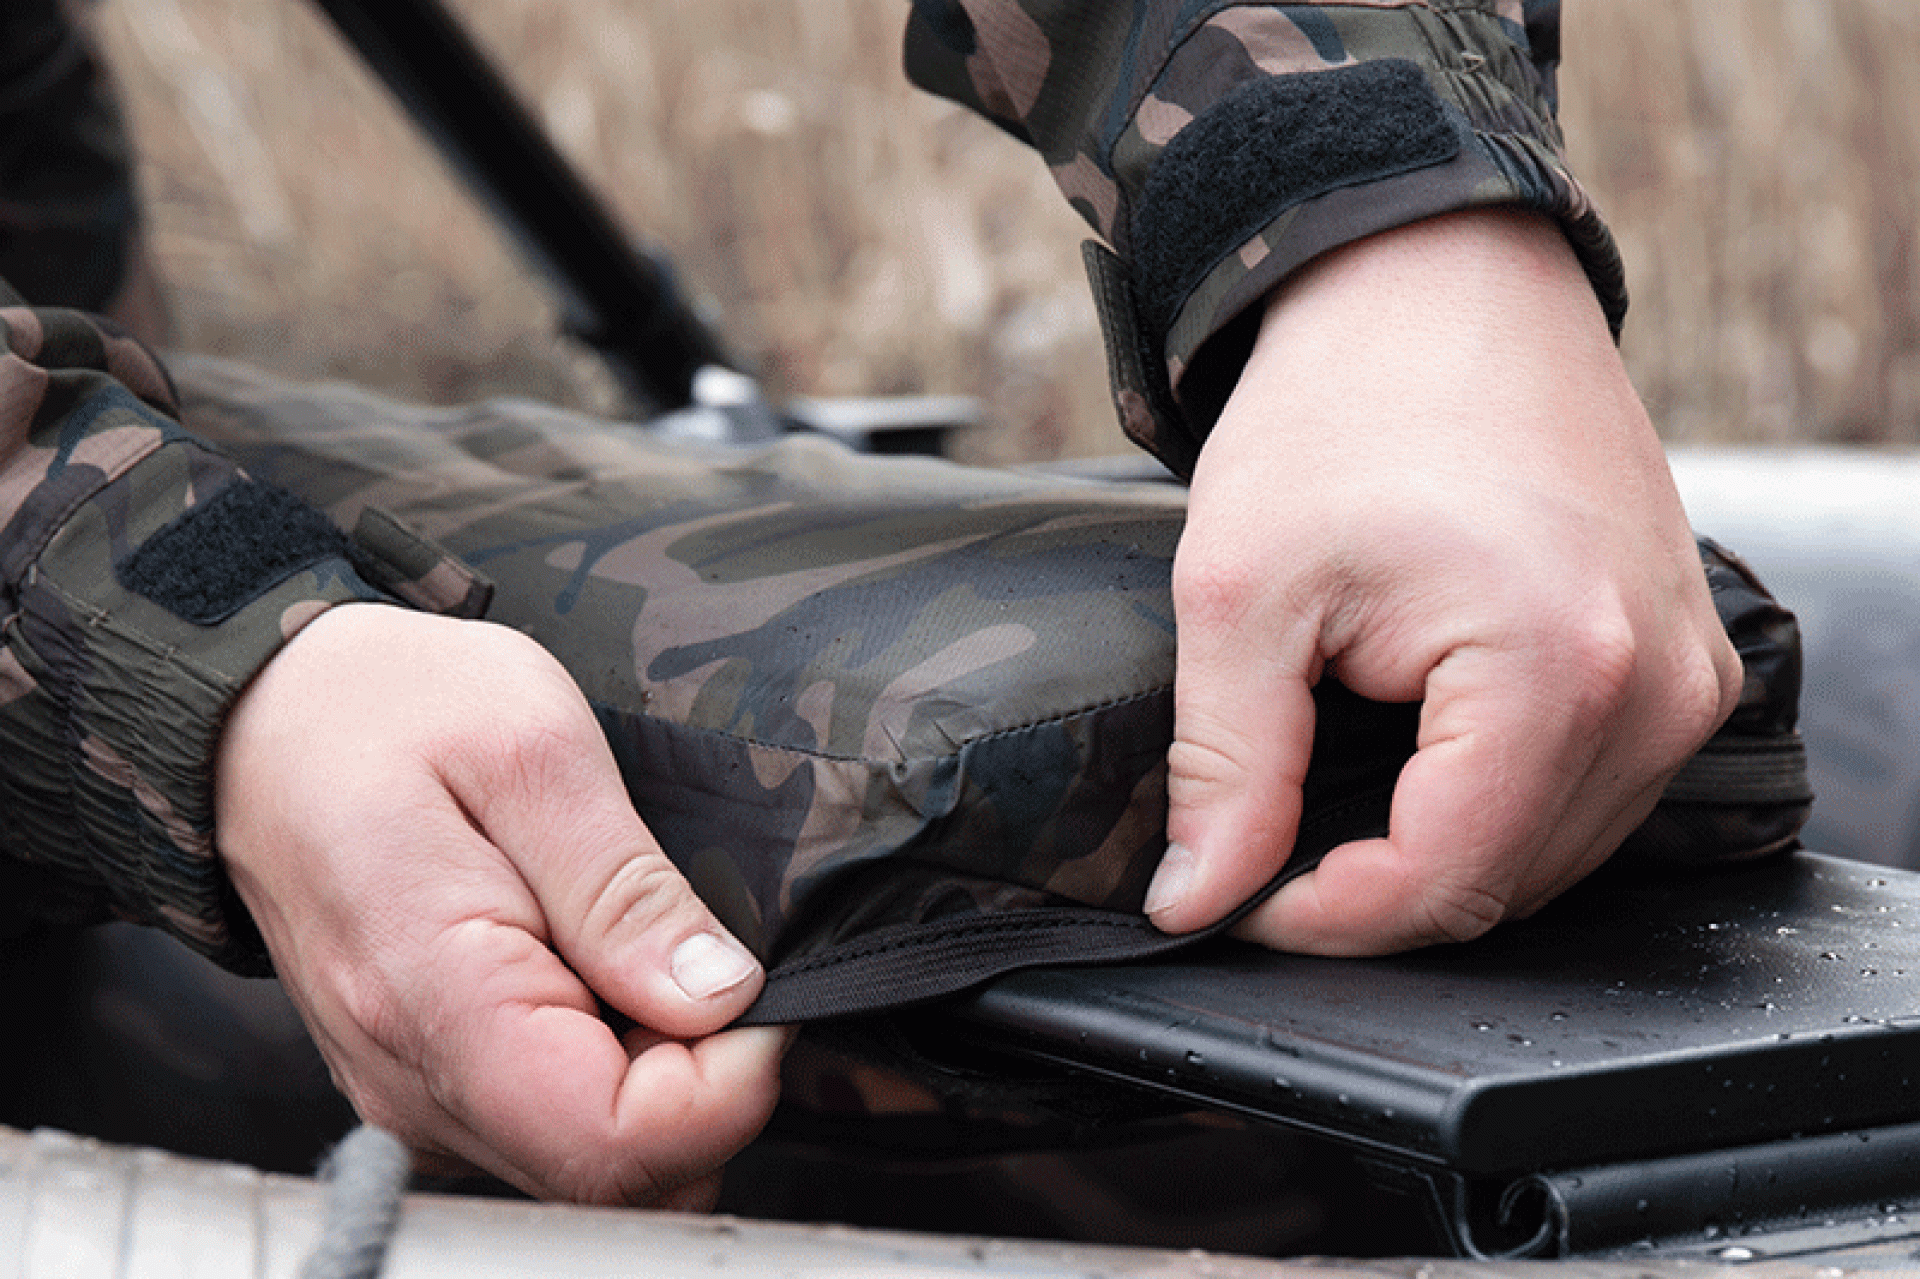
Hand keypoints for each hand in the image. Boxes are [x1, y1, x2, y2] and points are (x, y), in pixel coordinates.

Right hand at [215, 604, 784, 1205]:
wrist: (266, 717)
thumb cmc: (388, 709)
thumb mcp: (533, 750)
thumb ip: (626, 890)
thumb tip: (722, 998)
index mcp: (439, 1004)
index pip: (617, 1148)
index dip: (727, 1085)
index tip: (750, 989)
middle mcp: (417, 1087)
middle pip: (620, 1173)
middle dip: (705, 1080)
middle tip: (694, 948)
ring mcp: (419, 1099)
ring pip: (599, 1162)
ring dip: (662, 1072)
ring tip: (633, 941)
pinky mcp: (433, 1087)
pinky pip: (559, 1124)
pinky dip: (615, 1066)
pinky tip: (599, 968)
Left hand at [1143, 208, 1742, 954]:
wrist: (1435, 281)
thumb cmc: (1341, 406)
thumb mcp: (1242, 591)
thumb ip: (1226, 767)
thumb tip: (1197, 898)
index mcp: (1557, 670)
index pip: (1440, 884)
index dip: (1319, 917)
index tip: (1231, 890)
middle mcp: (1655, 686)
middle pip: (1504, 883)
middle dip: (1372, 887)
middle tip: (1265, 834)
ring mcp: (1685, 673)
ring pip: (1550, 849)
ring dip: (1434, 845)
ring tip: (1333, 776)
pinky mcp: (1680, 654)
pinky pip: (1590, 788)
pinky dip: (1495, 798)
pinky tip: (1415, 745)